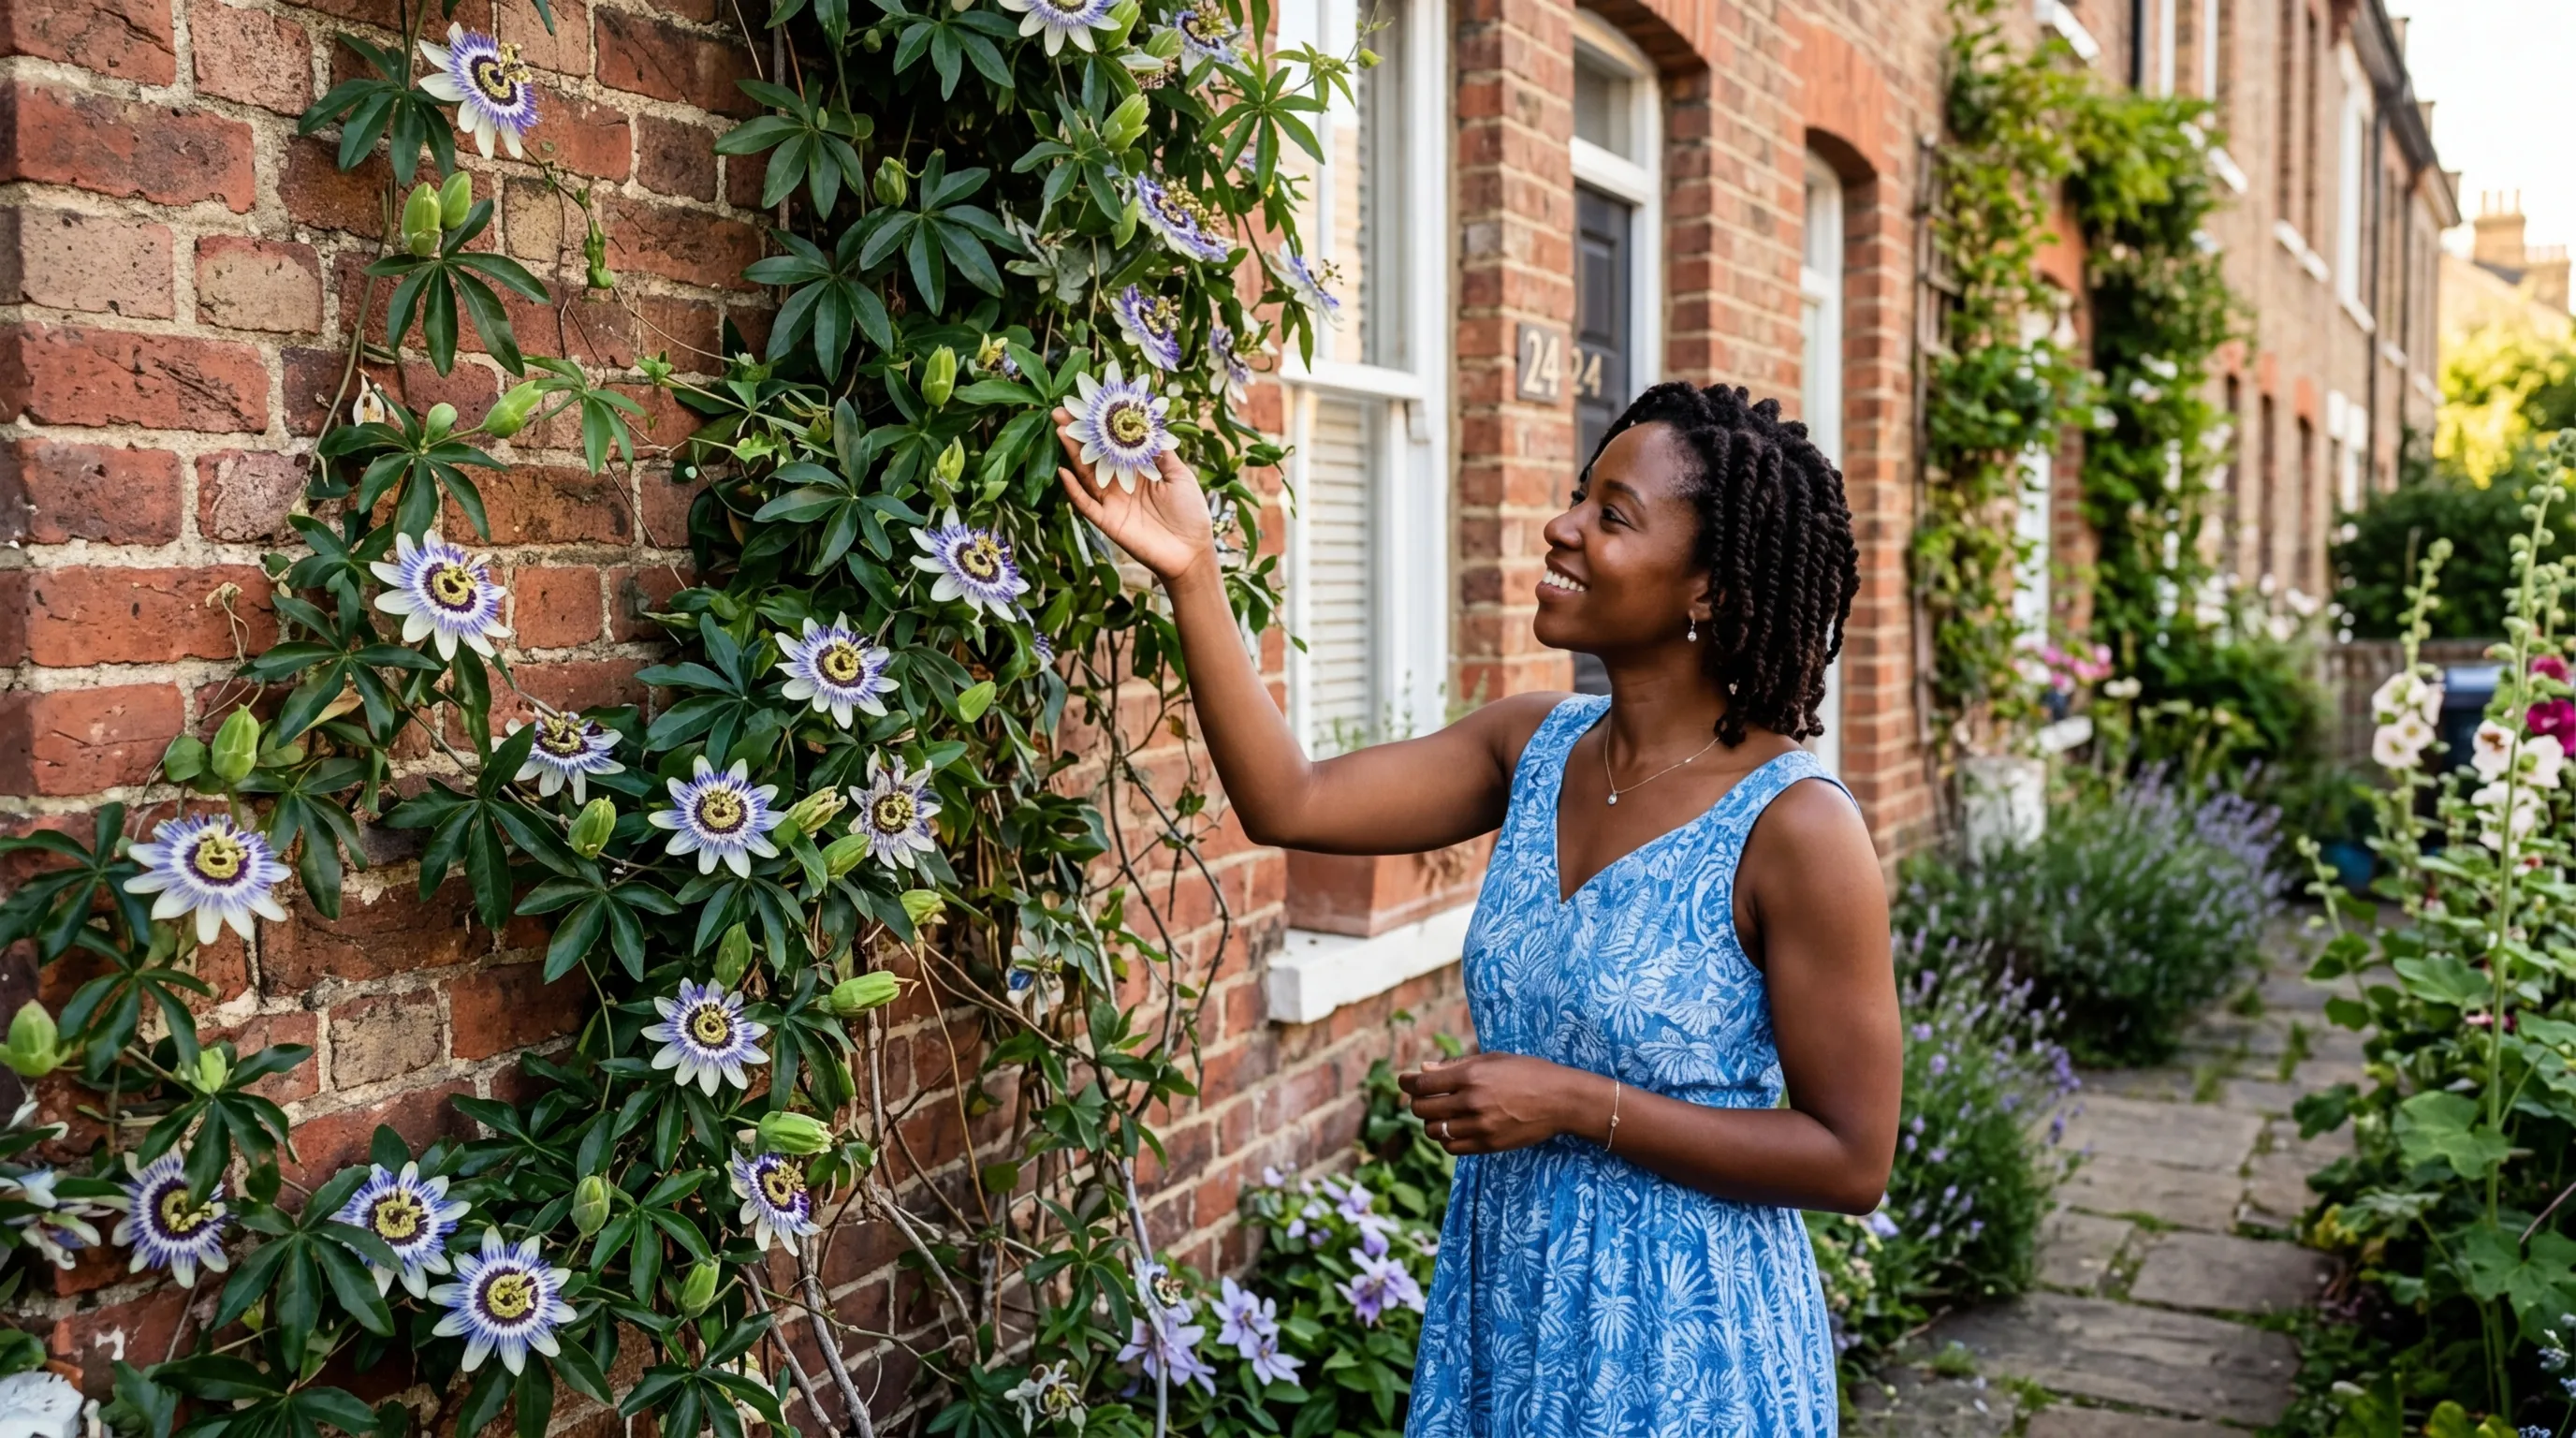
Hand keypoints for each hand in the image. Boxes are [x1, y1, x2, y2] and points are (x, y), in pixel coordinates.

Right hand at [1054, 408, 1217, 586]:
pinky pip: (1087, 505)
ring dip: (1073, 454)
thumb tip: (1149, 426)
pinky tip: (1064, 472)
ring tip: (1061, 431)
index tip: (1088, 405)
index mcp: (1138, 471)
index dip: (1102, 426)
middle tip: (1061, 411)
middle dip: (1078, 434)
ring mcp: (1113, 502)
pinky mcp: (1109, 522)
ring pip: (1087, 474)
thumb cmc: (1191, 513)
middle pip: (1094, 455)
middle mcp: (1121, 484)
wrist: (1192, 551)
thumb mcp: (1180, 475)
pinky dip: (1074, 490)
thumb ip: (1162, 453)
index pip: (1114, 444)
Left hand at [1398, 1053, 1600, 1154]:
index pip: (1423, 1083)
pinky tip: (1454, 1129)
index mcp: (1471, 1074)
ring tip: (1441, 1115)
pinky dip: (1446, 1139)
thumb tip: (1423, 1069)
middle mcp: (1471, 1101)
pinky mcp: (1488, 1145)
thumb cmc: (1527, 1072)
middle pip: (1422, 1109)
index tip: (1404, 1081)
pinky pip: (1451, 1147)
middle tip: (1423, 1098)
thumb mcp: (1492, 1059)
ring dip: (1432, 1123)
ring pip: (1434, 1131)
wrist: (1561, 1100)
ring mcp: (1479, 1125)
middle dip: (1417, 1103)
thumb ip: (1455, 1065)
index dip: (1407, 1082)